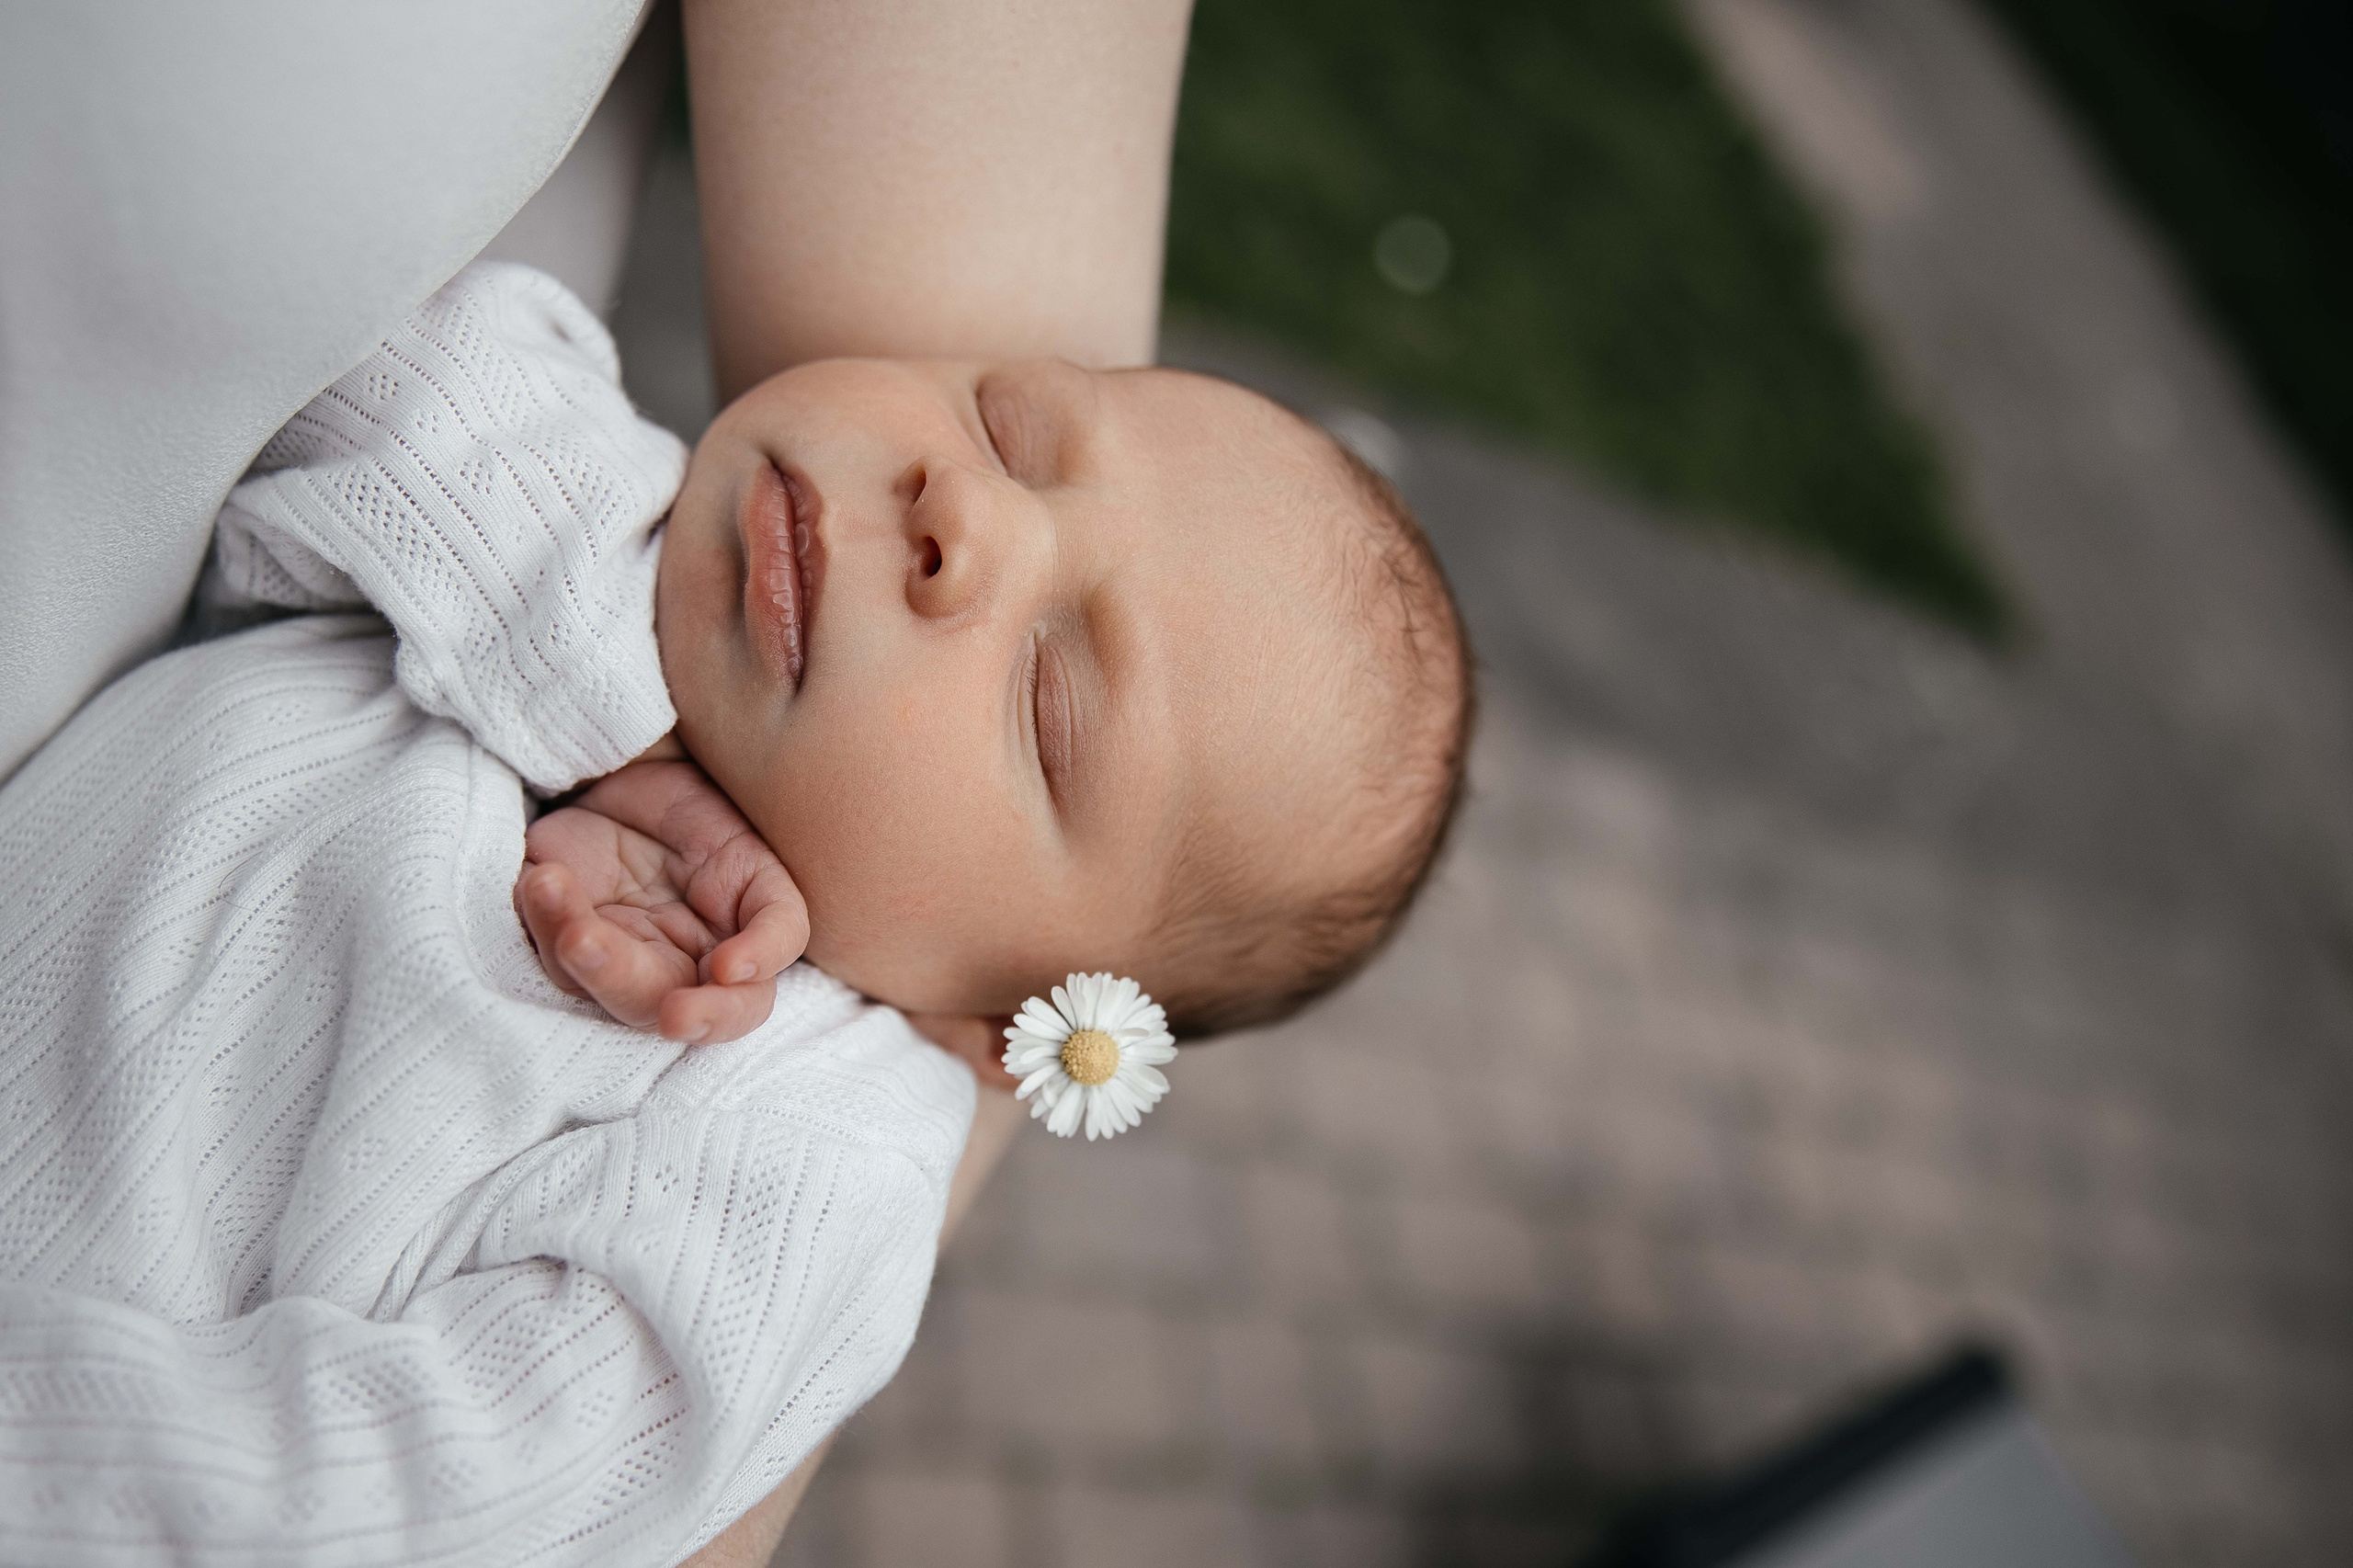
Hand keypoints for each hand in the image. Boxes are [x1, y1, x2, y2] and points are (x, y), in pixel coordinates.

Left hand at [515, 757, 807, 1042]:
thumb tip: (732, 974)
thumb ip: (774, 925)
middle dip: (610, 976)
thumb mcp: (764, 873)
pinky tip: (538, 877)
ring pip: (573, 975)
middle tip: (581, 941)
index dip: (713, 1014)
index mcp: (719, 969)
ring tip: (547, 882)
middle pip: (637, 1002)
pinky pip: (531, 936)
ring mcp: (600, 951)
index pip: (728, 1014)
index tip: (711, 981)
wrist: (652, 776)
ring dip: (556, 932)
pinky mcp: (546, 926)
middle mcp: (657, 972)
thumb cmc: (718, 830)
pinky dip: (530, 910)